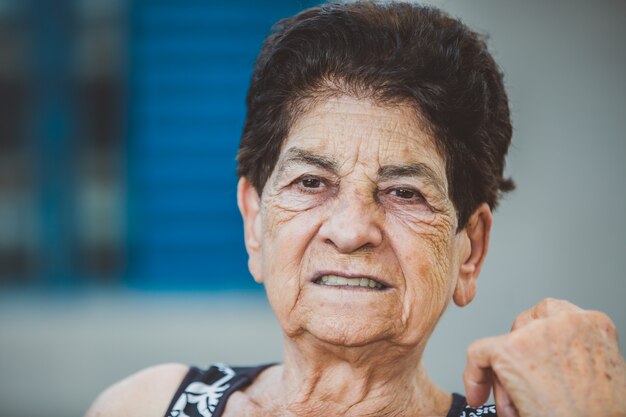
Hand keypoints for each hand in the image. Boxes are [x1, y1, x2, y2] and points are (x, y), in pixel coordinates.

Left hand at [463, 298, 625, 416]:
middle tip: (522, 386)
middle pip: (523, 328)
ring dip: (504, 375)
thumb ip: (572, 353)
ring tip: (518, 403)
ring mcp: (536, 333)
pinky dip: (474, 376)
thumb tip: (545, 360)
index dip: (535, 341)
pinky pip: (478, 353)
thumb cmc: (599, 411)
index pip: (550, 317)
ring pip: (503, 344)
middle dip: (518, 358)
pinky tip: (479, 394)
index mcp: (591, 324)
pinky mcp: (510, 350)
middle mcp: (565, 321)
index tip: (531, 359)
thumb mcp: (597, 370)